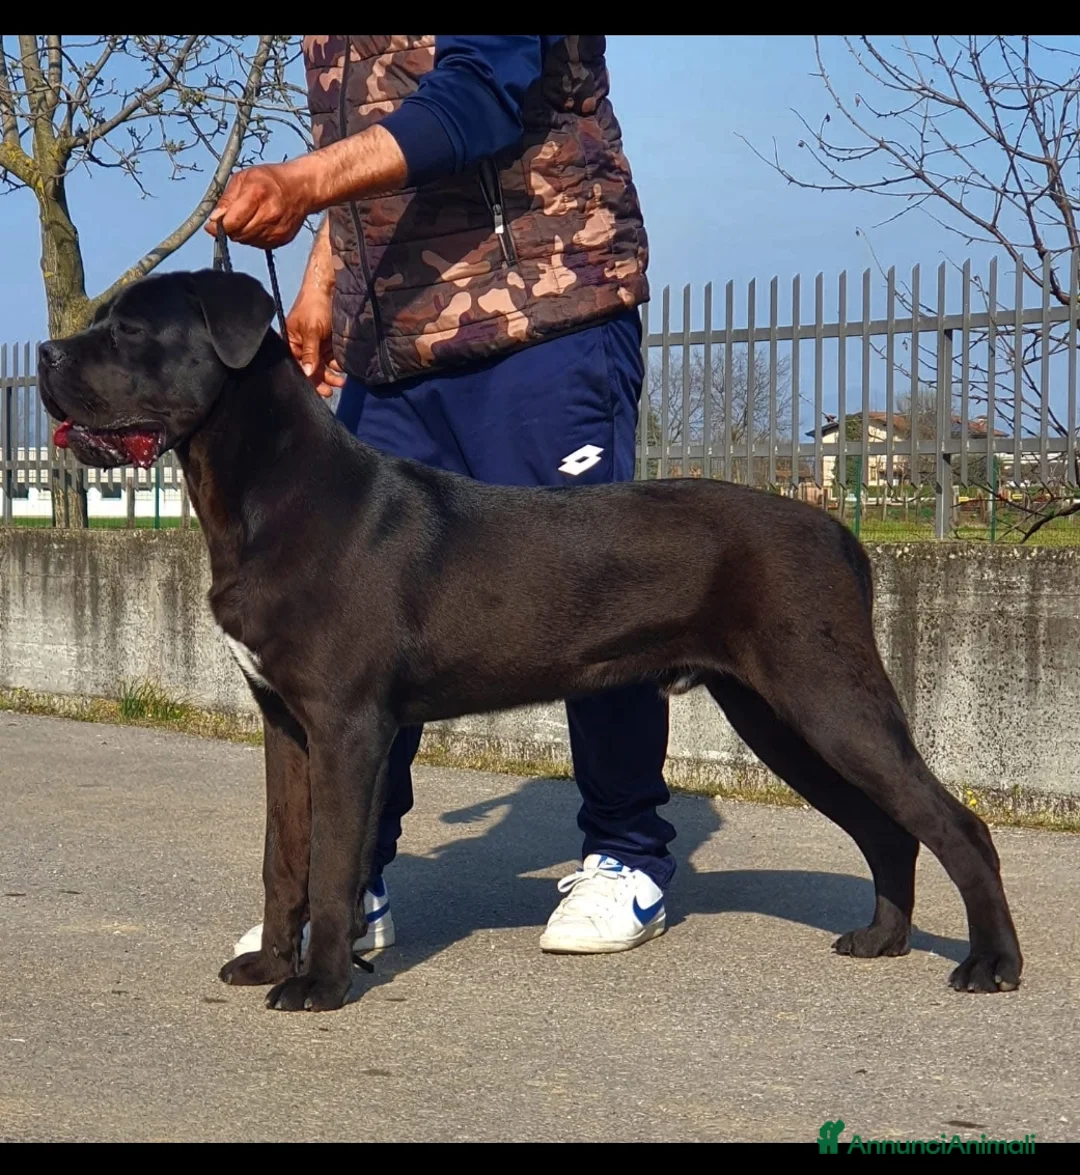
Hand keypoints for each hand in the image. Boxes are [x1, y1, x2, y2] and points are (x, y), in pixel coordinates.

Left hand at [205, 160, 314, 249]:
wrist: (301, 188)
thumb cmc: (271, 180)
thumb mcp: (244, 178)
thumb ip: (227, 199)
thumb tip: (213, 218)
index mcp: (257, 194)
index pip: (232, 222)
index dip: (218, 226)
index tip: (211, 226)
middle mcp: (269, 214)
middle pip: (238, 234)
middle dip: (229, 229)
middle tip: (230, 219)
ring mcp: (277, 229)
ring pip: (247, 241)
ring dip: (241, 234)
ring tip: (246, 219)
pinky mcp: (282, 239)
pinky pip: (259, 244)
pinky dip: (253, 237)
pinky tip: (258, 224)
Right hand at [286, 283, 345, 398]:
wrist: (329, 288)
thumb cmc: (314, 306)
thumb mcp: (311, 330)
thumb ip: (310, 353)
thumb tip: (308, 373)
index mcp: (290, 343)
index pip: (297, 366)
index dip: (308, 379)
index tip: (321, 390)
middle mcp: (301, 346)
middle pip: (311, 368)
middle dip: (323, 378)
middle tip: (334, 388)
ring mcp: (315, 344)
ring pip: (322, 365)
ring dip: (332, 373)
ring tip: (342, 380)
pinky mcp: (326, 342)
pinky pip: (331, 358)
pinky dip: (336, 364)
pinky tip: (343, 367)